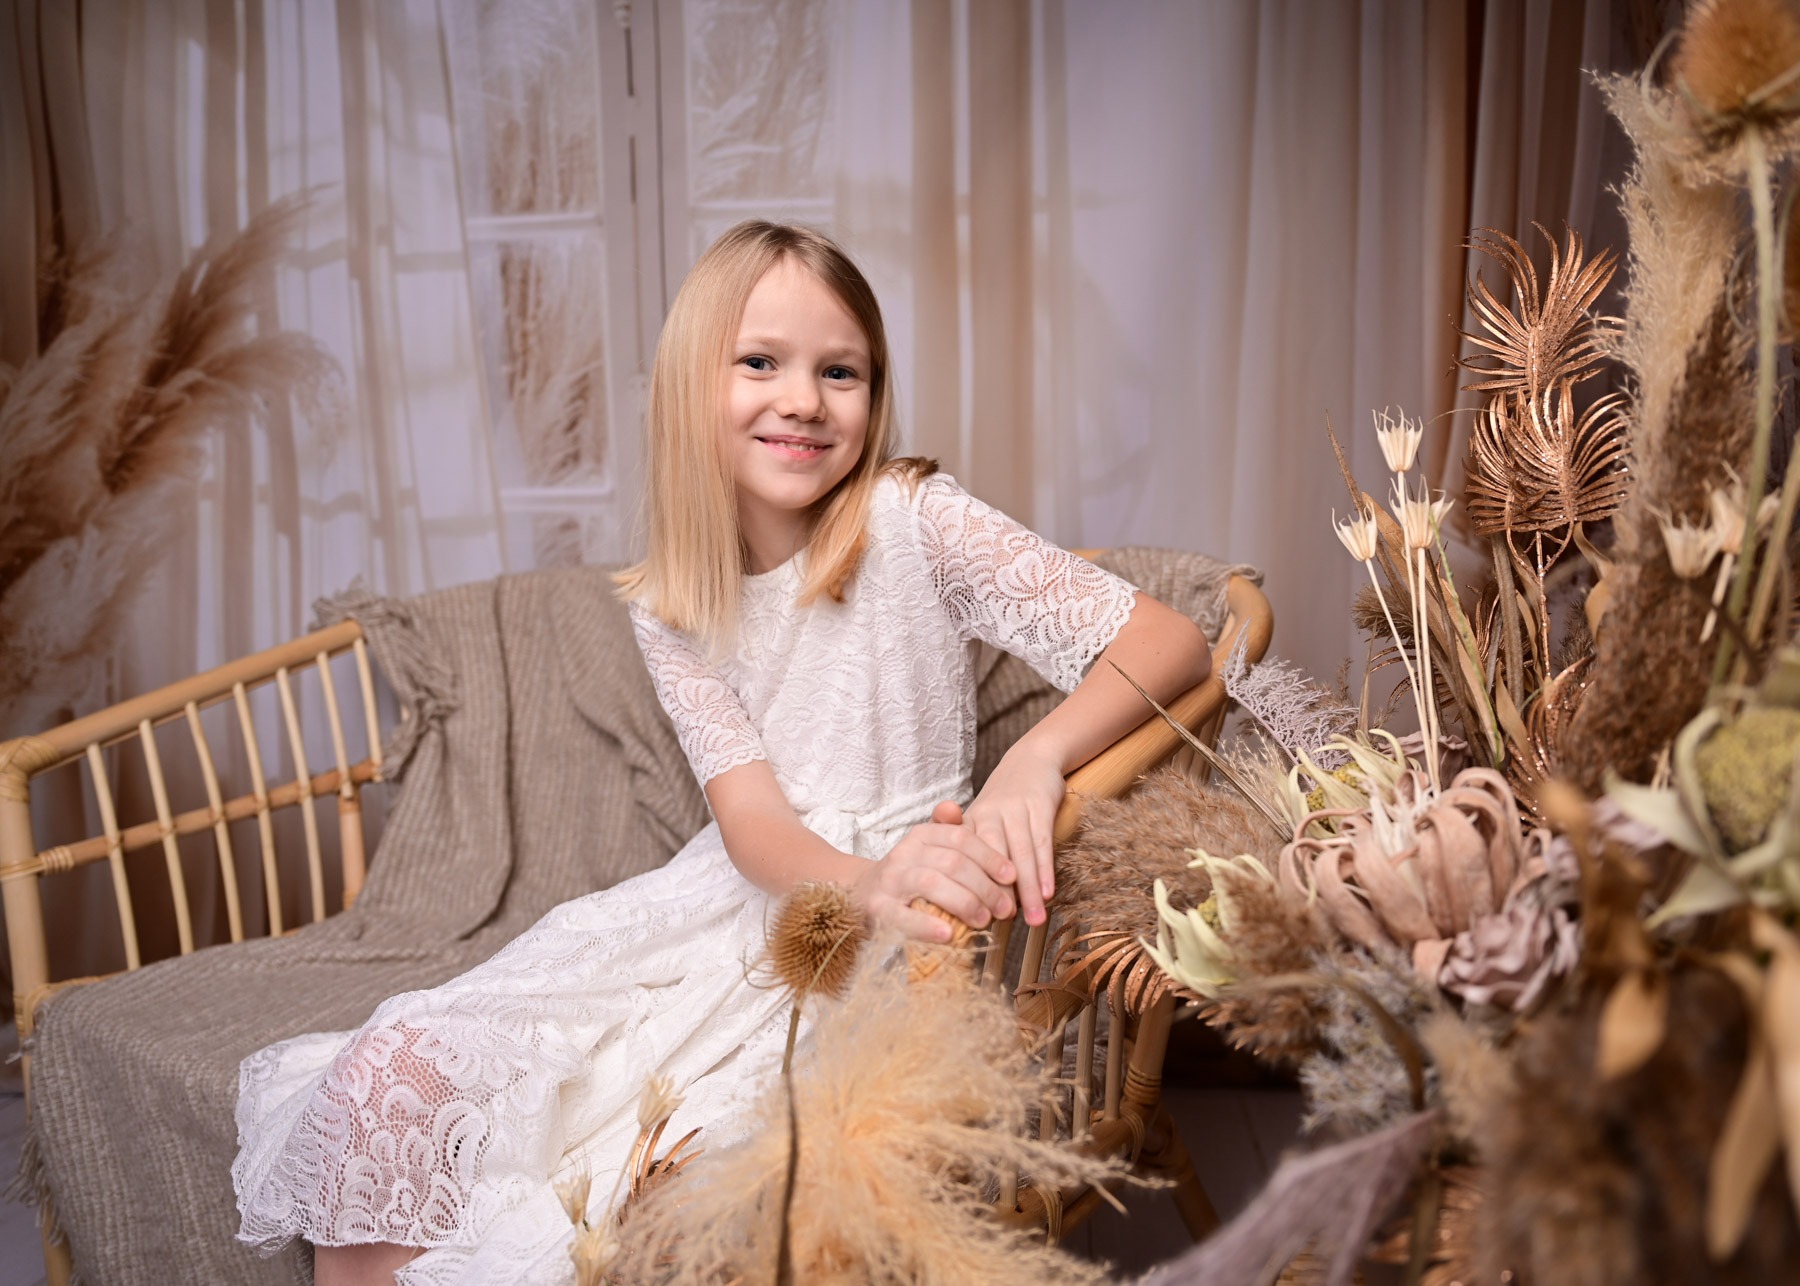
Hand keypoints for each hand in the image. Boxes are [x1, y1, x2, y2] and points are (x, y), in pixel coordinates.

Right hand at [854, 800, 1016, 941]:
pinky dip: (927, 926)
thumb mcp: (928, 849)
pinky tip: (948, 935)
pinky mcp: (877, 909)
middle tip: (1005, 908)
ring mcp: (889, 881)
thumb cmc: (908, 875)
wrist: (861, 896)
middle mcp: (904, 853)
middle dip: (985, 886)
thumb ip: (947, 832)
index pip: (961, 839)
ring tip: (984, 920)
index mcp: (921, 836)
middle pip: (952, 862)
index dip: (990, 857)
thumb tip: (954, 808)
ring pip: (932, 883)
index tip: (1011, 876)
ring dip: (964, 903)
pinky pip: (903, 916)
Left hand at [964, 743, 1065, 926]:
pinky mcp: (1039, 804)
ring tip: (1034, 919)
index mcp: (969, 822)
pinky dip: (1045, 869)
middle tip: (1001, 922)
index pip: (964, 858)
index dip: (968, 887)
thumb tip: (974, 905)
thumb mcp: (982, 823)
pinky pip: (1042, 841)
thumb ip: (976, 858)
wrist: (1032, 759)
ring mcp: (1014, 808)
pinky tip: (1047, 893)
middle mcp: (988, 814)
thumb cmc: (1004, 803)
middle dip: (996, 892)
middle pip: (990, 859)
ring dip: (1027, 889)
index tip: (971, 918)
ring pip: (1019, 854)